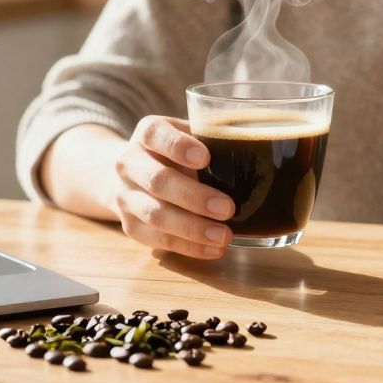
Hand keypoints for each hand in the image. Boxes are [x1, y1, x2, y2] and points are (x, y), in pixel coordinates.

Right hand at [110, 116, 235, 258]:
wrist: (133, 174)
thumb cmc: (175, 153)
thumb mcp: (189, 136)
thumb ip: (213, 139)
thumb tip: (258, 152)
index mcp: (147, 133)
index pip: (155, 134)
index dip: (178, 146)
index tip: (205, 158)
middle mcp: (129, 163)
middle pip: (157, 181)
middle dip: (194, 197)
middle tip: (228, 208)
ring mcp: (125, 196)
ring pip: (156, 215)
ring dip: (192, 229)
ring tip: (224, 236)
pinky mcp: (130, 226)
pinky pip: (157, 240)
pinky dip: (188, 247)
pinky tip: (213, 249)